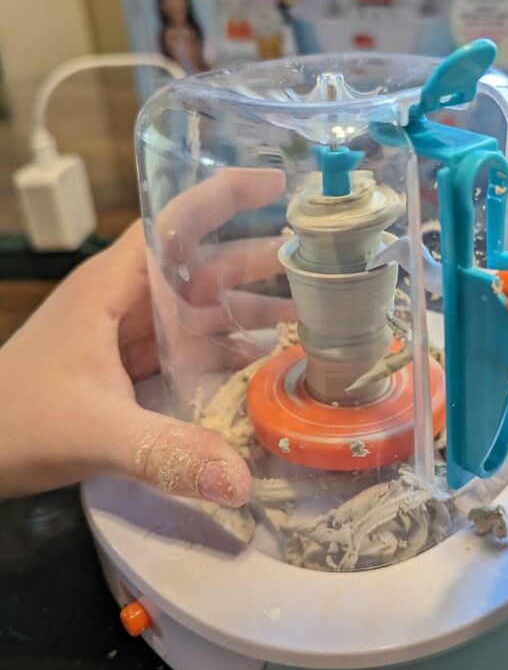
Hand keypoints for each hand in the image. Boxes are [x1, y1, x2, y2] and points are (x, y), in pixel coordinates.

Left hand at [0, 168, 291, 505]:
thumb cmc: (14, 420)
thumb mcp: (96, 432)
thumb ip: (168, 453)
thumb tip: (243, 484)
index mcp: (113, 286)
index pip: (175, 221)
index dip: (224, 196)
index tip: (276, 185)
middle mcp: (124, 299)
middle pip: (199, 265)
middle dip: (254, 260)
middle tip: (316, 265)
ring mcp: (126, 332)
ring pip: (197, 307)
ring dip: (246, 309)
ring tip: (304, 316)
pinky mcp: (127, 364)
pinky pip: (187, 346)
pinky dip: (224, 348)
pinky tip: (261, 362)